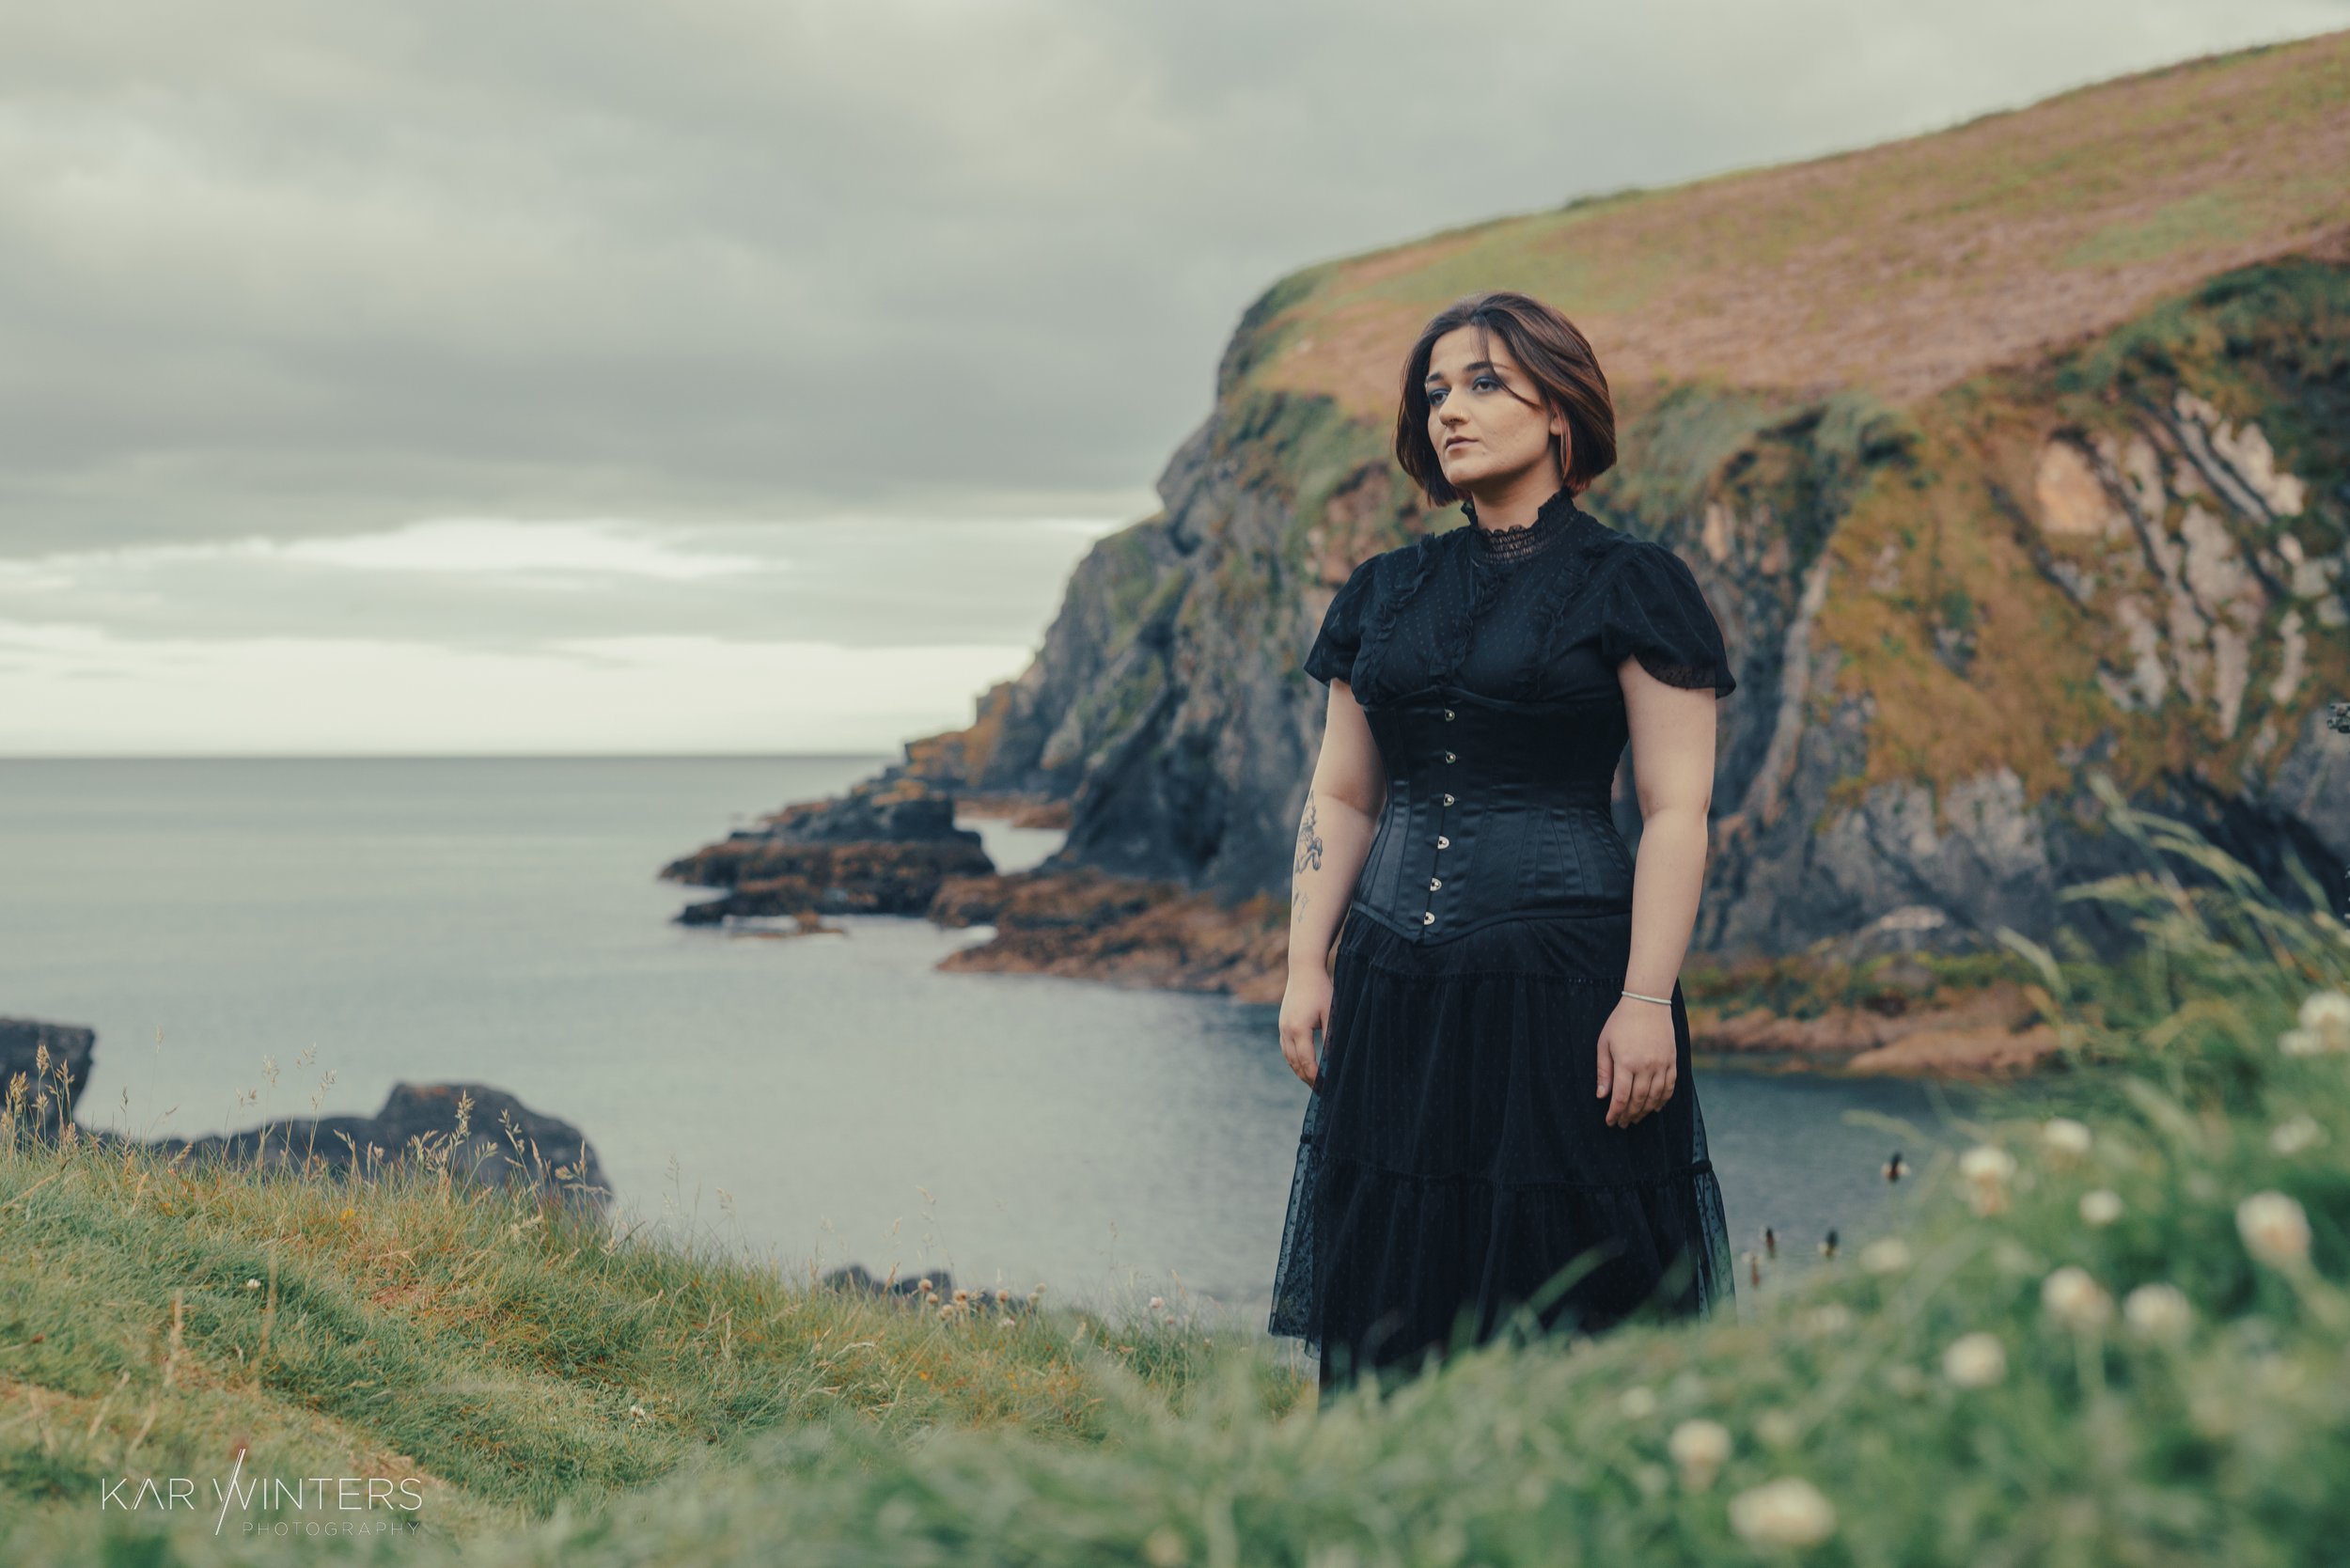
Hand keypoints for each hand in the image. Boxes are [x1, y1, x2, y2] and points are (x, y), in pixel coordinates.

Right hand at [1279, 969, 1334, 1088]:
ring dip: (1300, 1072)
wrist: (1303, 970)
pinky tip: (1303, 1066)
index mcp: (1299, 1029)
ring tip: (1314, 1083)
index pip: (1307, 1062)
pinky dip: (1294, 1061)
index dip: (1317, 1077)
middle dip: (1309, 1079)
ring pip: (1289, 1058)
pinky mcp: (1282, 1025)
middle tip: (1322, 1092)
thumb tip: (1333, 1060)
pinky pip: (1286, 1049)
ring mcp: (1282, 1028)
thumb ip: (1331, 1037)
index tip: (1327, 1088)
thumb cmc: (1321, 990)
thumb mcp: (1331, 1013)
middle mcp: (1286, 1030)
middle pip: (1296, 1064)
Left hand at [1596, 997, 1676, 1127]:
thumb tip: (1601, 1096)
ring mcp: (1661, 1064)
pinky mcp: (1672, 1060)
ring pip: (1655, 1097)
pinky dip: (1663, 1099)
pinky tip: (1656, 1107)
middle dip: (1629, 1115)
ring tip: (1637, 1118)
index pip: (1620, 1097)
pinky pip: (1670, 1086)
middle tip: (1623, 1123)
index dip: (1615, 1113)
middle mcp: (1645, 1066)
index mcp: (1626, 1063)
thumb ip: (1603, 1071)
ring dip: (1645, 1111)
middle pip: (1638, 1100)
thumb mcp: (1604, 1043)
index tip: (1610, 1121)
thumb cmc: (1621, 1022)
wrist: (1647, 1003)